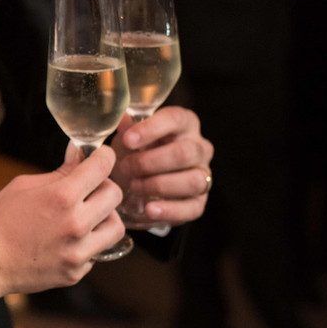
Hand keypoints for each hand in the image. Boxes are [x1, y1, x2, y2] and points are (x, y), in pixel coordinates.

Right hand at [0, 146, 124, 299]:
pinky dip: (88, 242)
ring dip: (104, 217)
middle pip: (115, 195)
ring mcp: (78, 252)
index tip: (102, 156)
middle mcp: (76, 224)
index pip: (102, 167)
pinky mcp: (76, 272)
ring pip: (115, 227)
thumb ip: (58, 173)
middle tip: (89, 187)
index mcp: (61, 197)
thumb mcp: (22, 186)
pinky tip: (67, 239)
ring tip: (85, 216)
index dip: (104, 156)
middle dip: (104, 185)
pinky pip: (97, 251)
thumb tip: (79, 157)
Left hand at [111, 106, 212, 226]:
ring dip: (159, 185)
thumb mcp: (127, 138)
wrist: (134, 183)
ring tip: (134, 186)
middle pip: (185, 153)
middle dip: (150, 162)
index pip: (175, 119)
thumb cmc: (134, 153)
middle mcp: (199, 147)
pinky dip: (169, 210)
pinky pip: (192, 208)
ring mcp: (202, 175)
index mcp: (184, 124)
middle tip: (125, 167)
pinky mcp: (199, 202)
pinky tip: (149, 209)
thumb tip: (124, 117)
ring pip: (193, 180)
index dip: (151, 129)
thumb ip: (127, 128)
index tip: (128, 140)